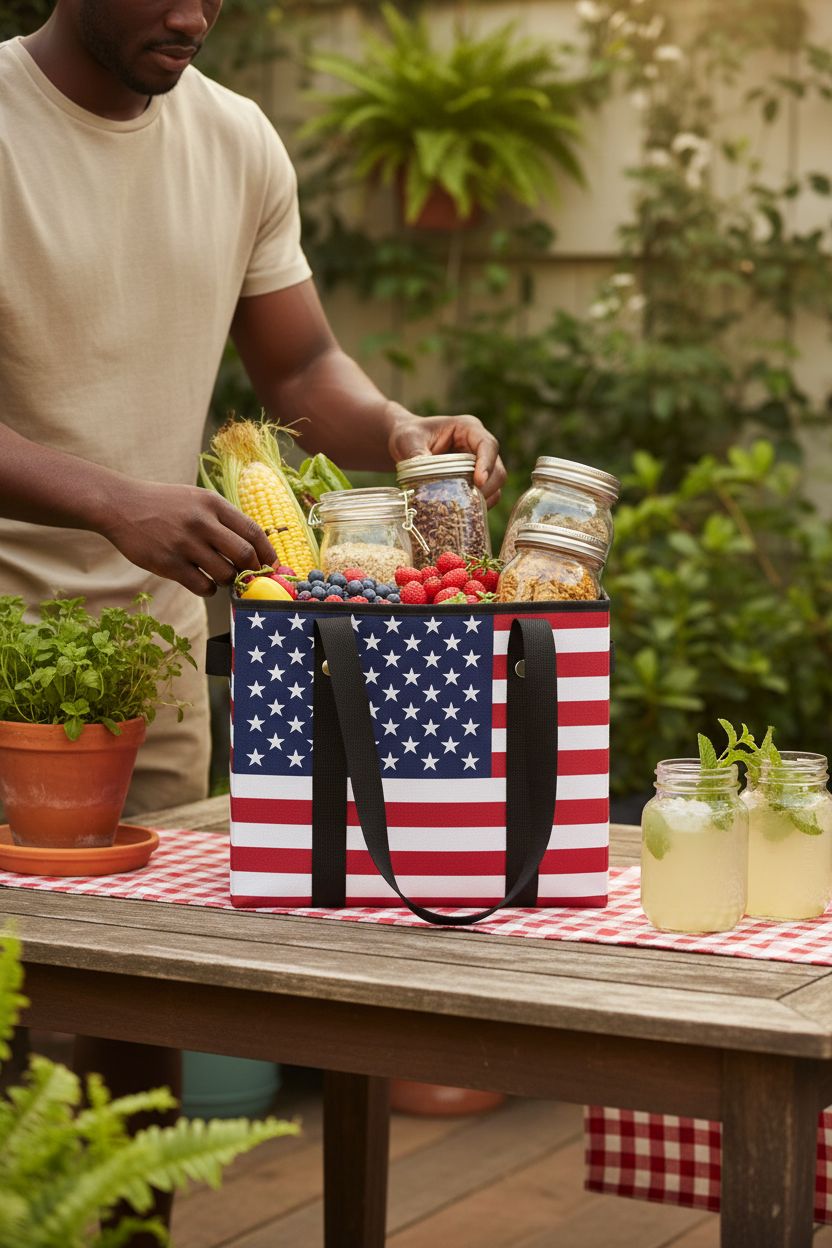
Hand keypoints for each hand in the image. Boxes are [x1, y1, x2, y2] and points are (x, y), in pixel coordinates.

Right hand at [103, 482, 276, 596]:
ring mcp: (185, 544)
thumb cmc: (163, 505)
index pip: (253, 531)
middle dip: (252, 570)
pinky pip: (202, 586)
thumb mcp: (196, 500)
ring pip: (225, 574)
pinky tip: (202, 583)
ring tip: (218, 575)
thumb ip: (222, 519)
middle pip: (245, 555)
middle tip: (249, 576)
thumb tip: (254, 548)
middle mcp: (201, 522)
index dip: (268, 552)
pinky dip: (208, 590)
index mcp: (212, 503)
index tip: (273, 565)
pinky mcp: (168, 563)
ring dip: (227, 581)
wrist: (120, 505)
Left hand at [387, 411, 505, 506]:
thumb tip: (423, 480)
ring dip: (483, 499)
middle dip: (487, 487)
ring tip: (464, 509)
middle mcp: (478, 446)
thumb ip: (416, 455)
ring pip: (495, 485)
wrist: (405, 444)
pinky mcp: (473, 481)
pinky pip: (485, 496)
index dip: (487, 463)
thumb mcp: (408, 441)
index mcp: (468, 428)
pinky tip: (462, 512)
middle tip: (469, 502)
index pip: (488, 445)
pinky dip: (477, 506)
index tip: (478, 481)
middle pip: (497, 469)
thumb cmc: (408, 435)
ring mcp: (479, 465)